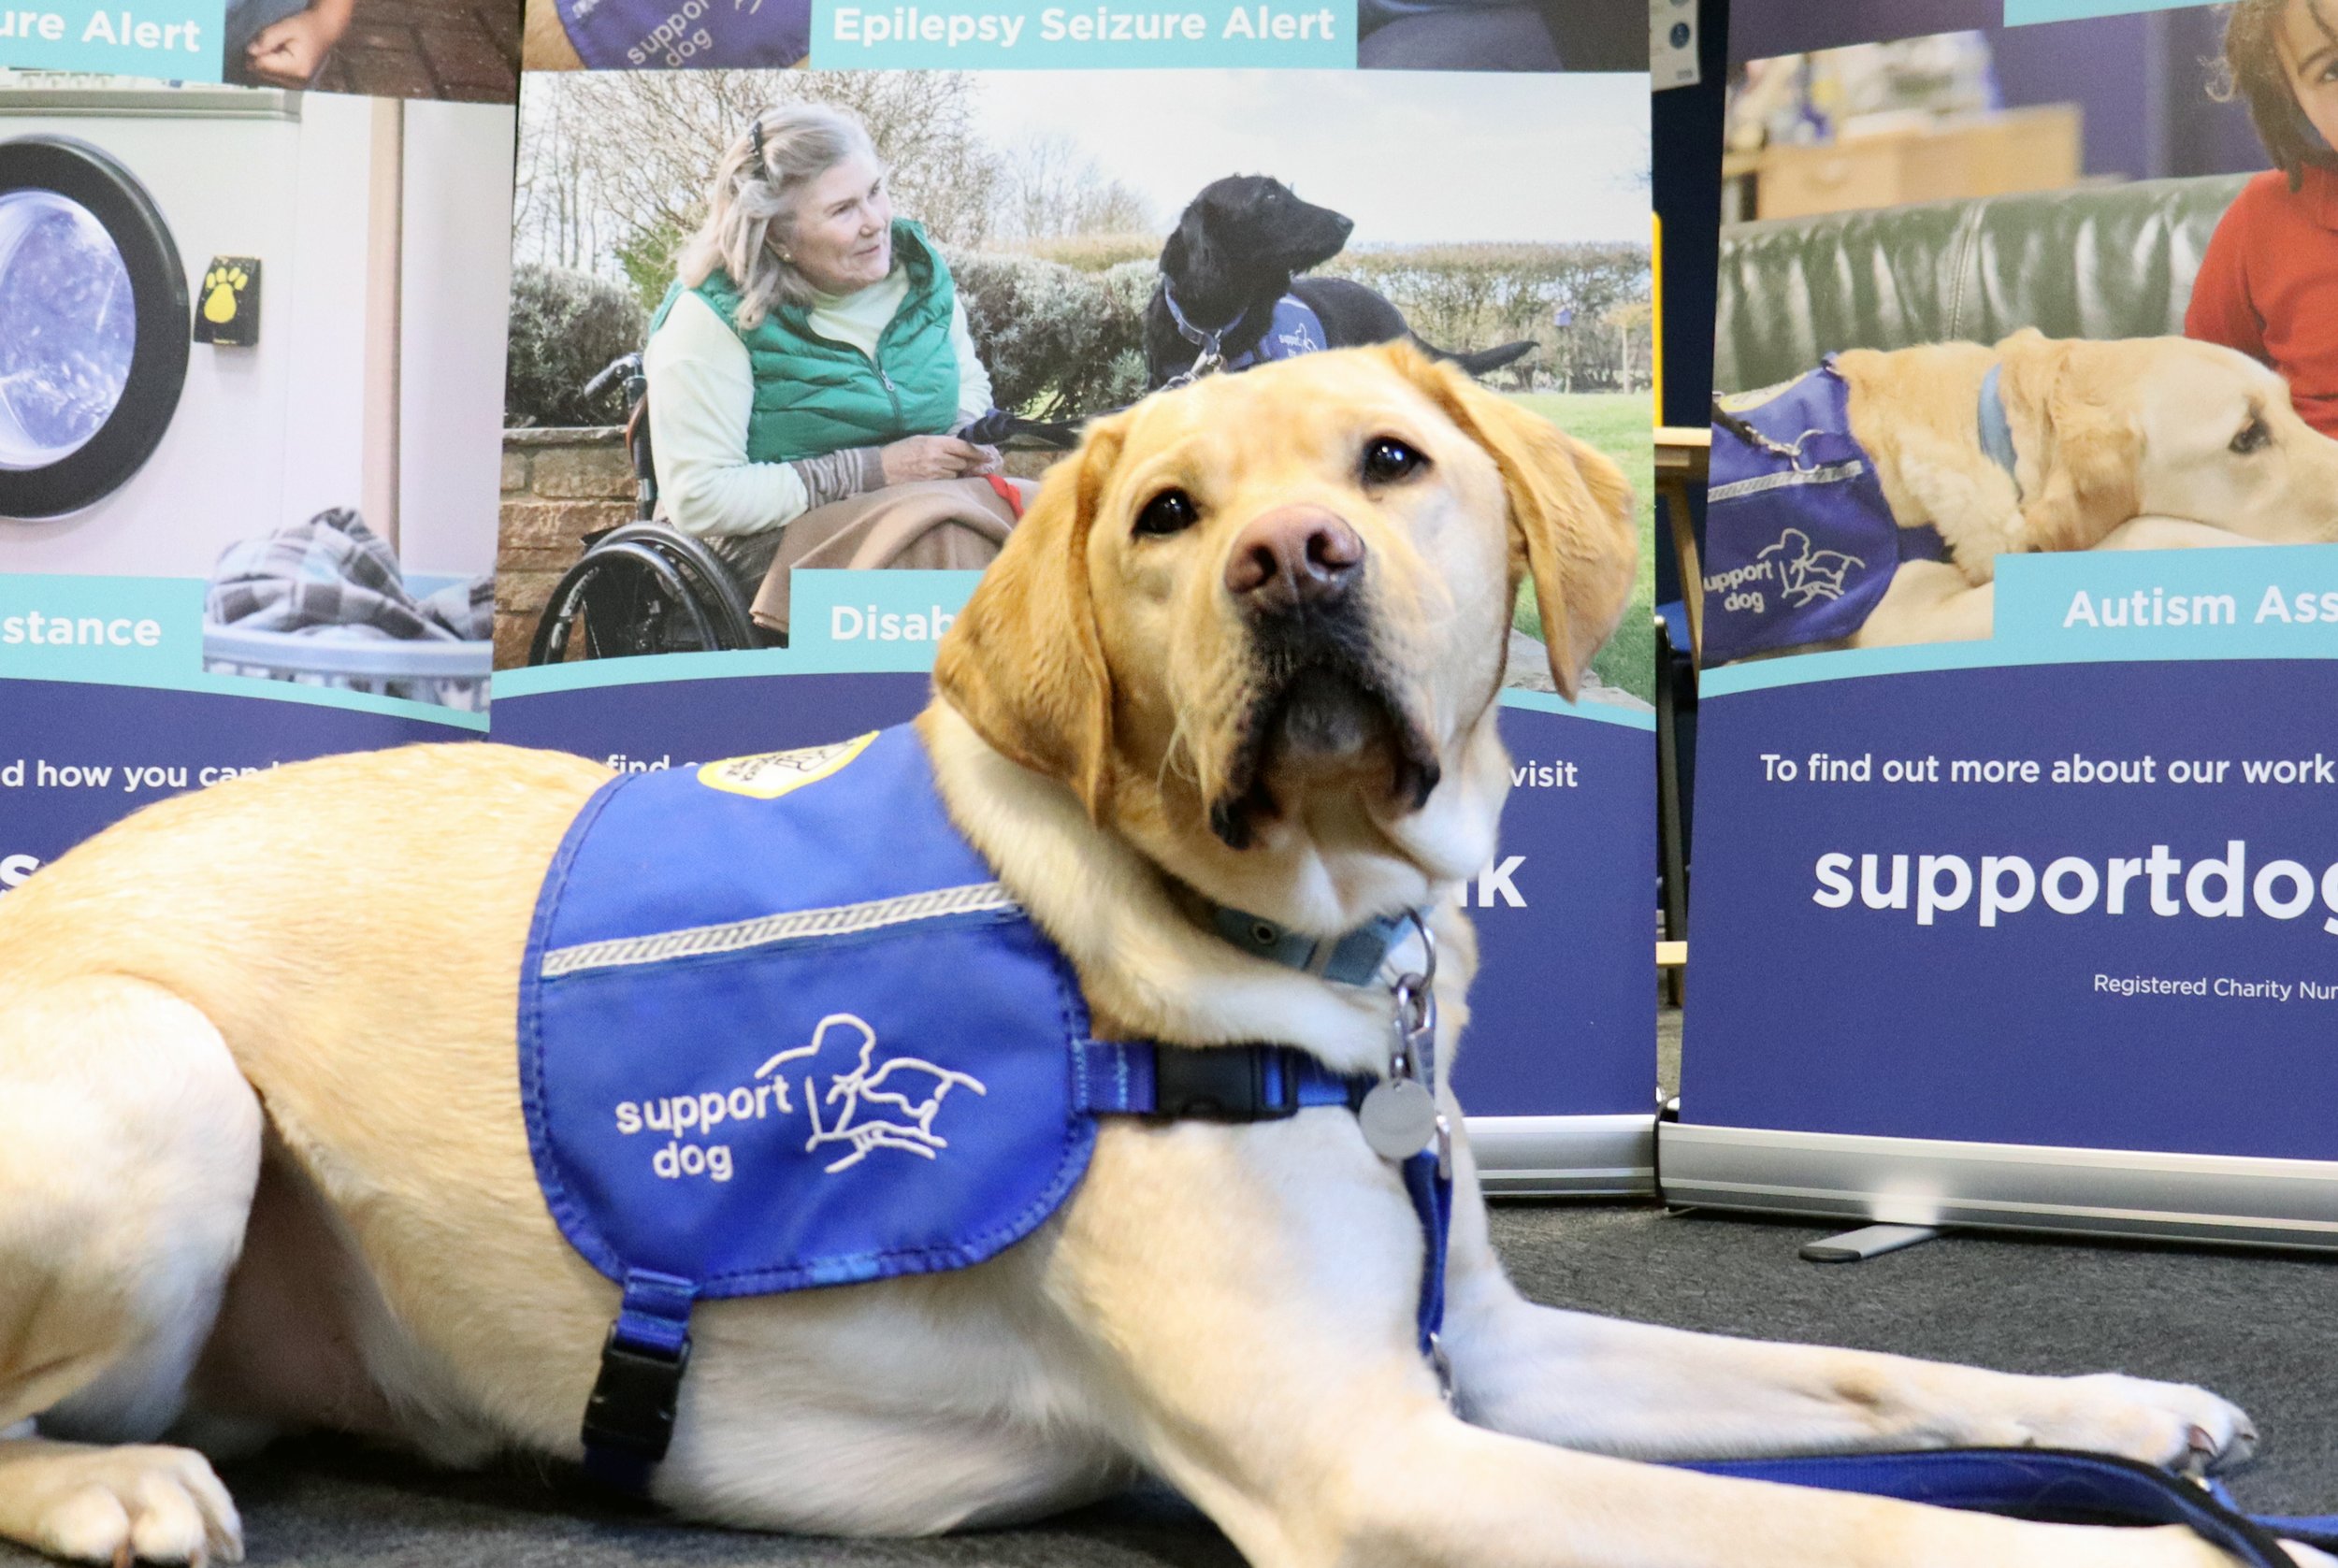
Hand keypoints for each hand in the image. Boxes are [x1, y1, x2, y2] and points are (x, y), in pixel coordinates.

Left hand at [244, 8, 338, 82]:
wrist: (323, 33)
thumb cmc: (304, 28)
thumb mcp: (284, 27)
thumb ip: (266, 39)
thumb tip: (249, 52)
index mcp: (295, 69)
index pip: (261, 66)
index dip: (255, 52)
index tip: (262, 42)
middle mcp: (296, 83)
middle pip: (262, 74)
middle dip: (260, 59)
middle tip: (271, 45)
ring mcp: (296, 87)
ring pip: (265, 78)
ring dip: (265, 65)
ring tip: (277, 51)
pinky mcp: (294, 87)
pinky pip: (272, 80)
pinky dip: (271, 69)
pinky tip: (279, 60)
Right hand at [879, 435, 993, 484]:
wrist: (881, 468)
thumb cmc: (900, 452)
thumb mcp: (920, 439)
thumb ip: (941, 443)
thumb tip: (961, 448)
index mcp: (935, 443)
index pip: (965, 447)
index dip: (979, 452)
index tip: (989, 455)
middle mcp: (937, 458)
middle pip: (964, 462)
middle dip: (968, 462)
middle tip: (970, 463)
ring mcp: (934, 473)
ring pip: (957, 473)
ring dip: (957, 472)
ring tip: (945, 469)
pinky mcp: (930, 485)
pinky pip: (947, 483)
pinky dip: (948, 481)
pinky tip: (940, 477)